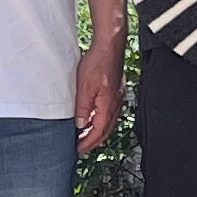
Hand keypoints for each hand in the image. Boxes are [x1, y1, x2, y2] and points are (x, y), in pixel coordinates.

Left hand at [75, 34, 123, 150]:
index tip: (79, 150)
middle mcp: (116, 104)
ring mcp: (118, 97)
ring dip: (97, 130)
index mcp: (108, 106)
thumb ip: (83, 109)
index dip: (88, 143)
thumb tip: (81, 124)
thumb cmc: (98, 63)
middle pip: (106, 130)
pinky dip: (101, 119)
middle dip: (94, 141)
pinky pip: (109, 112)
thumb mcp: (84, 88)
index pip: (99, 132)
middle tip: (82, 147)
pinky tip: (93, 117)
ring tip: (85, 135)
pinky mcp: (116, 91)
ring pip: (108, 121)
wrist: (109, 46)